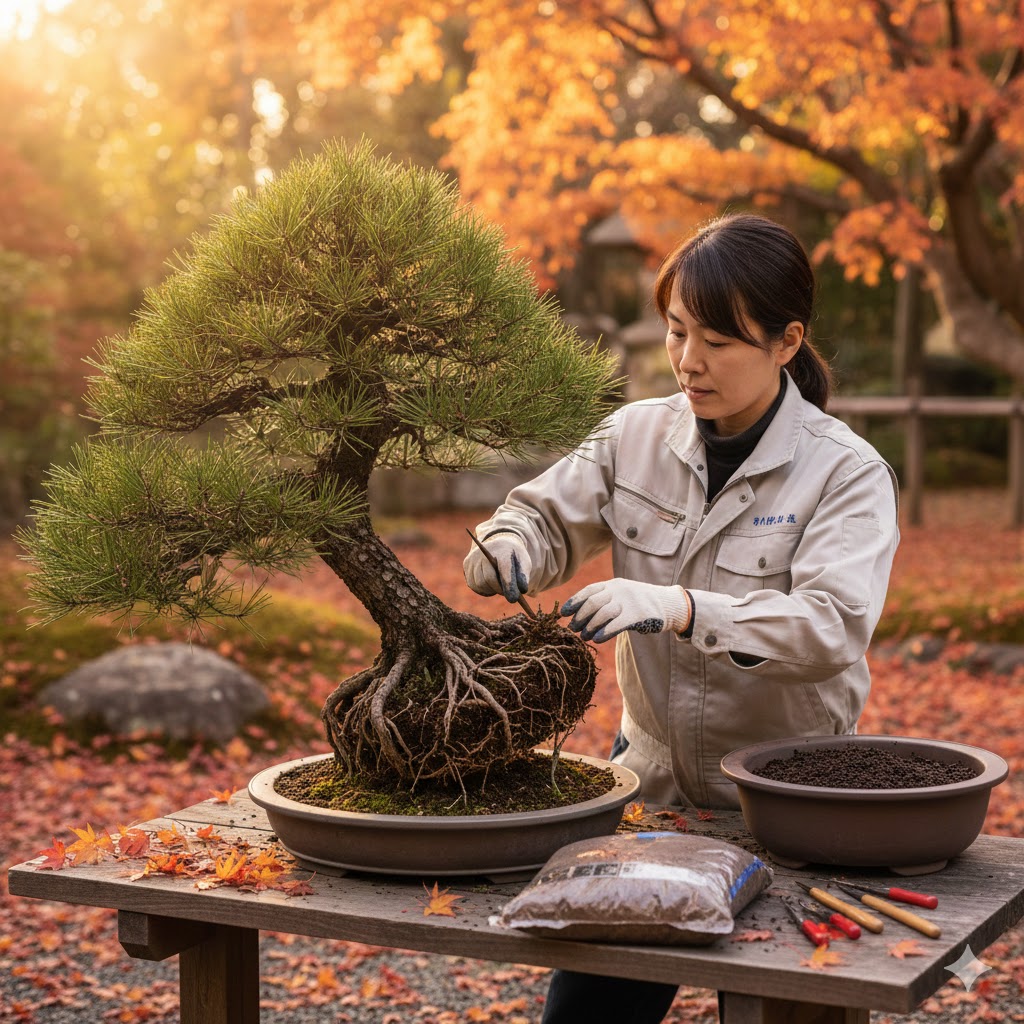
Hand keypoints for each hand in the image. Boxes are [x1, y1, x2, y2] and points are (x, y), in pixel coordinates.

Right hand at [463, 532, 532, 602]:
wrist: (499, 544)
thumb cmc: (513, 556)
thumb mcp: (524, 562)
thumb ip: (524, 576)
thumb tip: (522, 590)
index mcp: (502, 549)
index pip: (504, 568)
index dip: (509, 584)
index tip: (513, 599)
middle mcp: (484, 551)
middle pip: (489, 578)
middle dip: (499, 589)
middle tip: (508, 594)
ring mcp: (473, 557)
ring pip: (480, 584)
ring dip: (491, 590)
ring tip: (500, 586)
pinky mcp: (466, 564)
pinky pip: (473, 585)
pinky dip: (483, 589)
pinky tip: (491, 585)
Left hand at [561, 579, 690, 642]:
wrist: (668, 604)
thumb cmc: (640, 603)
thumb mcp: (622, 594)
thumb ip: (605, 600)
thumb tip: (580, 617)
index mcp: (613, 584)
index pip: (588, 590)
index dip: (574, 601)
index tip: (563, 613)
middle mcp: (618, 589)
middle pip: (592, 602)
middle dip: (580, 616)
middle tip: (572, 628)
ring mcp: (628, 601)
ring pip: (602, 613)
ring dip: (589, 626)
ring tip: (584, 636)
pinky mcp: (637, 614)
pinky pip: (616, 623)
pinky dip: (604, 631)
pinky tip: (597, 639)